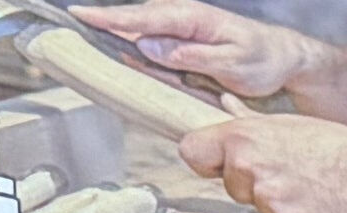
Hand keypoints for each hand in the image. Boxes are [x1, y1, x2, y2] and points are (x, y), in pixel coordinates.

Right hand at [77, 0, 325, 98]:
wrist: (283, 58)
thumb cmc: (262, 60)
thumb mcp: (231, 63)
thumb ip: (189, 56)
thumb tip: (147, 45)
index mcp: (190, 18)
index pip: (142, 16)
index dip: (109, 18)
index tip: (78, 15)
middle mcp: (180, 18)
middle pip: (131, 22)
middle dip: (99, 25)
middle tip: (63, 28)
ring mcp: (178, 29)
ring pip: (137, 34)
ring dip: (113, 39)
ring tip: (81, 41)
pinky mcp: (178, 42)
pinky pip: (148, 43)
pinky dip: (132, 48)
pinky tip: (117, 55)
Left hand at [180, 112, 346, 212]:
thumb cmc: (343, 150)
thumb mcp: (292, 125)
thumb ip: (255, 126)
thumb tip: (229, 111)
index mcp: (246, 137)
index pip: (193, 151)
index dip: (207, 160)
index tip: (219, 164)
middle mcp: (251, 168)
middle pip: (232, 185)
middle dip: (256, 185)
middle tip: (291, 175)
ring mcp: (270, 201)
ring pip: (262, 210)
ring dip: (283, 205)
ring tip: (314, 189)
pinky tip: (324, 209)